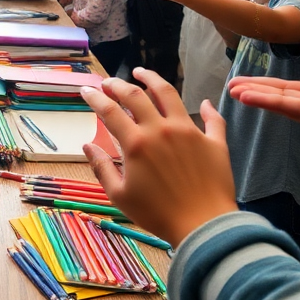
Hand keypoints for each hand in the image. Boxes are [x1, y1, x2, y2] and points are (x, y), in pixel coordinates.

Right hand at [81, 71, 237, 245]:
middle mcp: (161, 130)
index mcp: (137, 143)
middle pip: (136, 95)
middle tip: (110, 82)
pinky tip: (204, 102)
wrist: (203, 226)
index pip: (110, 110)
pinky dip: (208, 108)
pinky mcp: (213, 141)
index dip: (95, 97)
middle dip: (119, 84)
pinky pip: (212, 118)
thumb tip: (87, 146)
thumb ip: (102, 168)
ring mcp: (189, 131)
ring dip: (153, 79)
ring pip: (169, 94)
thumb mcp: (120, 196)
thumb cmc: (158, 214)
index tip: (86, 90)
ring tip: (143, 73)